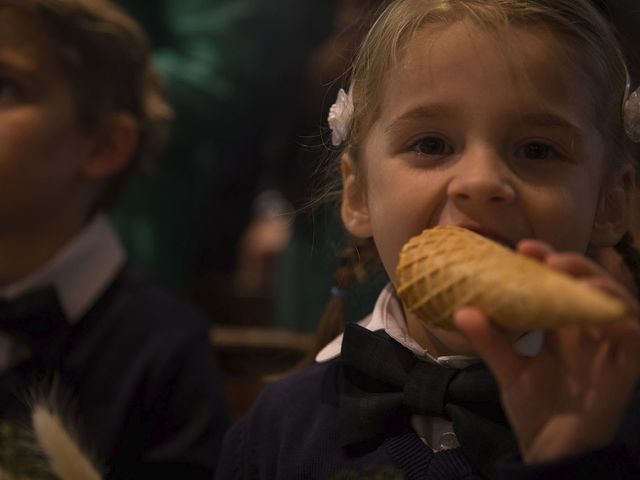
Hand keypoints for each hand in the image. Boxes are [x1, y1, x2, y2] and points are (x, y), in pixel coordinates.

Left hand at [454, 240, 639, 463]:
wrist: (551, 451)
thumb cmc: (534, 409)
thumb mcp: (508, 371)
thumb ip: (490, 342)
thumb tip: (462, 311)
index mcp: (560, 327)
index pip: (558, 285)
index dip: (546, 262)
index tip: (522, 248)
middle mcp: (586, 332)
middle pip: (590, 285)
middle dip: (573, 264)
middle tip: (545, 257)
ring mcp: (608, 348)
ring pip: (617, 303)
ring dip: (599, 283)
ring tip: (570, 274)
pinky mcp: (625, 368)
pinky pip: (635, 338)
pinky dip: (624, 320)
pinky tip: (603, 309)